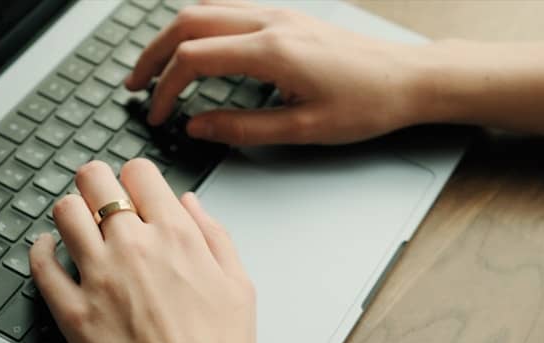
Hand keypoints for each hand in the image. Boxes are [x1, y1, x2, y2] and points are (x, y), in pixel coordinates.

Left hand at [29, 159, 286, 342]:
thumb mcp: (239, 285)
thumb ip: (214, 235)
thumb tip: (189, 203)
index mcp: (177, 236)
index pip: (139, 172)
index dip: (134, 177)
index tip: (132, 189)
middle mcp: (134, 247)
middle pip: (95, 181)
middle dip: (95, 182)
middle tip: (97, 196)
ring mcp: (100, 278)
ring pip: (64, 213)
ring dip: (69, 212)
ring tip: (75, 224)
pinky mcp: (74, 313)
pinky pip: (41, 265)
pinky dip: (41, 251)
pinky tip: (48, 251)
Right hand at [126, 0, 427, 146]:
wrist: (409, 78)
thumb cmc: (367, 104)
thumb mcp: (303, 129)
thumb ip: (243, 128)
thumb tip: (197, 127)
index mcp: (272, 52)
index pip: (194, 59)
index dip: (165, 88)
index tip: (156, 114)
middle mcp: (270, 23)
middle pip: (188, 23)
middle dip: (153, 53)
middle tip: (134, 83)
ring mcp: (278, 14)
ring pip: (205, 10)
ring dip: (173, 36)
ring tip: (155, 66)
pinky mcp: (287, 16)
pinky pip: (228, 9)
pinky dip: (199, 26)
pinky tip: (195, 46)